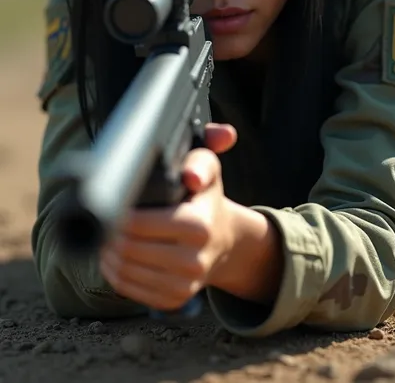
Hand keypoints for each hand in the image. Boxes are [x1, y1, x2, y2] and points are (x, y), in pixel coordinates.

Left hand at [99, 123, 236, 311]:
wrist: (225, 240)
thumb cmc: (205, 198)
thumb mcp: (209, 170)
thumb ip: (202, 160)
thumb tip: (191, 174)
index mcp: (200, 225)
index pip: (140, 225)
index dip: (118, 215)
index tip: (111, 204)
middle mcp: (194, 259)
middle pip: (128, 249)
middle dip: (109, 234)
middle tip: (103, 220)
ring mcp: (184, 284)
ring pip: (125, 271)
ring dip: (107, 254)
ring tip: (105, 237)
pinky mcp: (174, 300)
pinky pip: (130, 290)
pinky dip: (114, 274)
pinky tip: (114, 257)